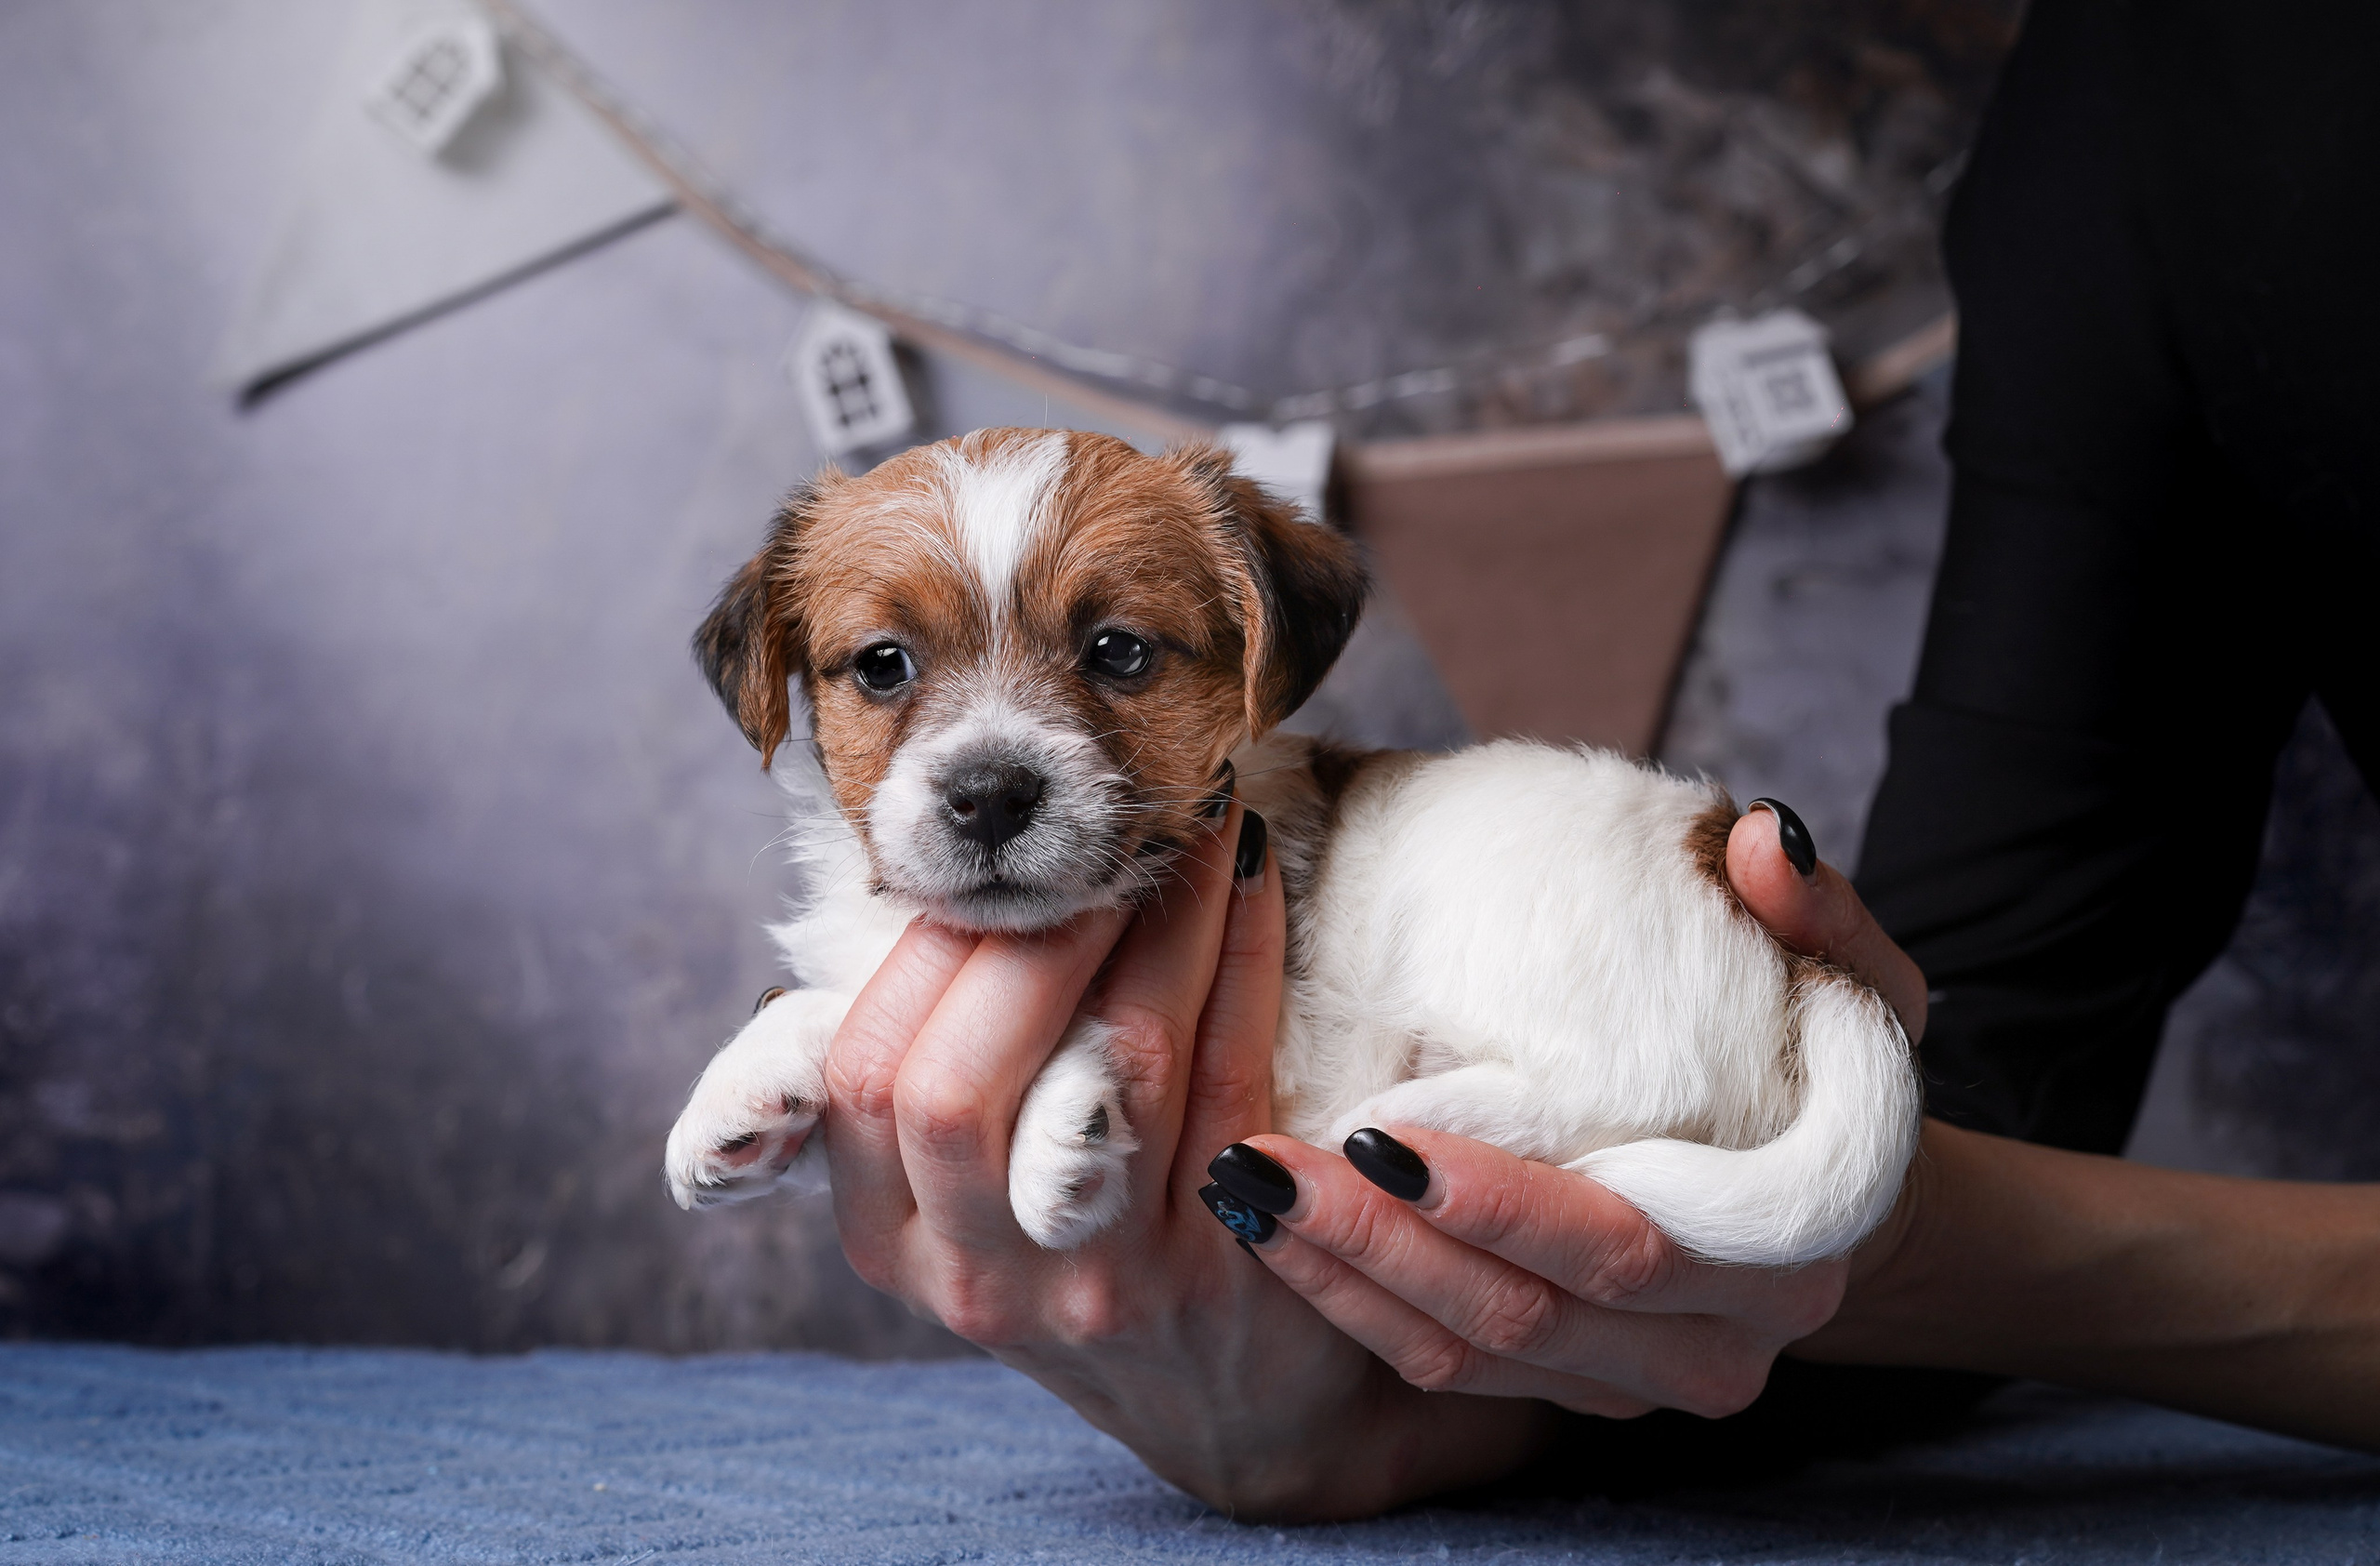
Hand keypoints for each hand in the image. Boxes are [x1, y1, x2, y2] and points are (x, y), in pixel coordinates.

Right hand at [819, 804, 1551, 1519]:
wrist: (1242, 1414)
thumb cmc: (1090, 1254)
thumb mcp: (971, 1197)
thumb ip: (935, 1067)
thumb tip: (943, 872)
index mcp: (892, 1237)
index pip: (859, 1078)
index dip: (923, 953)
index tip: (992, 861)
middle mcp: (980, 1273)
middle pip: (954, 1085)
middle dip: (1026, 934)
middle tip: (1088, 836)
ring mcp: (1106, 1282)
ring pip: (1119, 1058)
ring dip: (1157, 914)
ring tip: (1183, 822)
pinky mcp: (1229, 1266)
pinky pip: (1232, 1070)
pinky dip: (1241, 955)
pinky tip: (1247, 881)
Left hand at [1221, 805, 1929, 1421]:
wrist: (1833, 1194)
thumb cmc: (1828, 1063)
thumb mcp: (1855, 979)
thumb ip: (1819, 913)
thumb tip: (1754, 840)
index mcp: (1790, 1246)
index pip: (1623, 1244)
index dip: (1496, 1199)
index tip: (1374, 1126)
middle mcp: (1722, 1343)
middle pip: (1528, 1312)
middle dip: (1381, 1240)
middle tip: (1259, 1157)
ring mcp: (1644, 1384)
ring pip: (1472, 1353)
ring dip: (1345, 1278)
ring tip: (1243, 1187)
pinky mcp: (1576, 1392)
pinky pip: (1448, 1370)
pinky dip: (1353, 1308)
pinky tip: (1276, 1235)